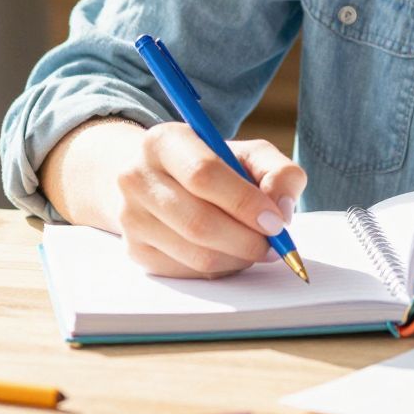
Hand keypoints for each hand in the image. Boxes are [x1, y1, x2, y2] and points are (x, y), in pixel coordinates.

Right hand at [64, 119, 307, 278]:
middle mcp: (137, 177)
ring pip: (196, 254)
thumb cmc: (214, 166)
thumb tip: (282, 208)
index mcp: (165, 141)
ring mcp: (131, 217)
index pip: (203, 174)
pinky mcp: (135, 250)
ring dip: (238, 258)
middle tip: (275, 245)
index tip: (276, 222)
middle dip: (247, 240)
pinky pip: (188, 272)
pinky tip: (230, 252)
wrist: (158, 179)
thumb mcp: (249, 154)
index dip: (245, 202)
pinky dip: (220, 268)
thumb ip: (279, 172)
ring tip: (255, 246)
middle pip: (199, 222)